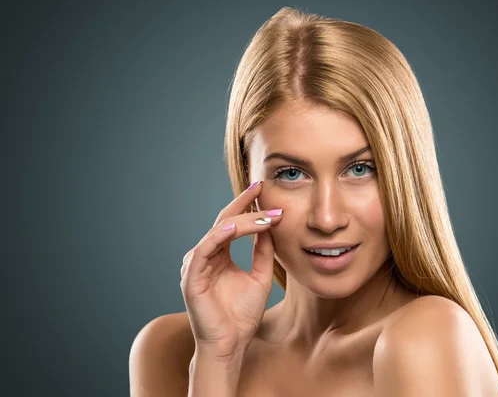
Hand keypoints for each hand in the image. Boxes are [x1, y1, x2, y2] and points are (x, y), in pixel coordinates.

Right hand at [180, 181, 281, 359]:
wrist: (230, 345)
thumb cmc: (241, 315)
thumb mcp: (260, 277)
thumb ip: (263, 253)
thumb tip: (271, 226)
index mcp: (218, 255)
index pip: (232, 223)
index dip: (247, 205)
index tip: (264, 190)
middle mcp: (205, 256)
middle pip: (224, 221)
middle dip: (243, 203)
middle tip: (261, 187)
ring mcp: (196, 265)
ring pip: (217, 232)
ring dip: (241, 221)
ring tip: (263, 214)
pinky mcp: (191, 277)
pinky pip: (204, 250)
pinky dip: (218, 236)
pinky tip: (234, 228)